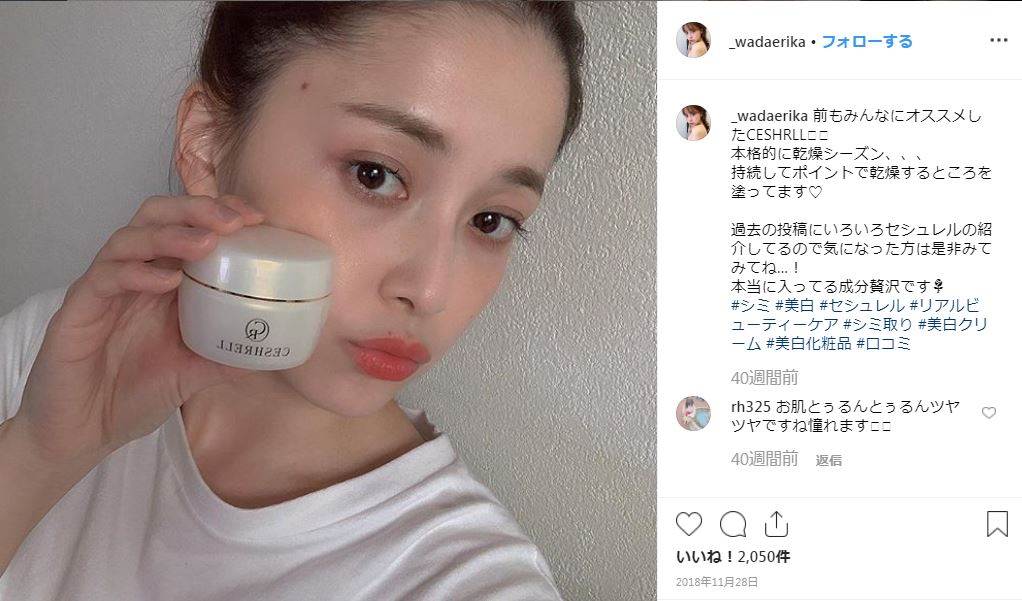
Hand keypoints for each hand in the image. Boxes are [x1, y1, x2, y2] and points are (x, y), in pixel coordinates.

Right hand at [13, 195, 264, 465]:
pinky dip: (138, 273)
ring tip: (208, 242)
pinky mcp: (78, 309)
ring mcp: (105, 288)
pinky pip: (105, 277)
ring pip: (130, 237)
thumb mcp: (196, 372)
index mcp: (163, 281)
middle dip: (197, 209)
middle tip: (234, 220)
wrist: (83, 432)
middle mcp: (135, 275)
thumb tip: (276, 348)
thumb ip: (230, 353)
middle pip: (158, 216)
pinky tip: (167, 282)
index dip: (219, 213)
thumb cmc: (135, 394)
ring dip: (171, 234)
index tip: (256, 219)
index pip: (188, 226)